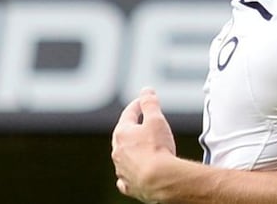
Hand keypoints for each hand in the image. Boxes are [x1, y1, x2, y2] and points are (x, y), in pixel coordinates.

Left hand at [111, 88, 176, 202]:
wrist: (159, 179)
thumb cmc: (157, 149)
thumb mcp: (156, 119)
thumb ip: (150, 103)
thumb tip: (146, 91)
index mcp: (122, 133)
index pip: (129, 114)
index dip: (138, 105)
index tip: (143, 101)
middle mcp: (117, 151)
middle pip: (124, 135)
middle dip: (133, 128)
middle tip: (144, 123)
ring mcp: (121, 169)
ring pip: (124, 156)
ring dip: (132, 150)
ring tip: (144, 147)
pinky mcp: (128, 184)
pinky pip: (126, 176)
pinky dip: (131, 171)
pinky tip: (137, 170)